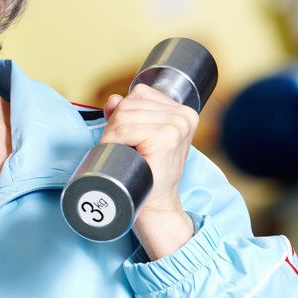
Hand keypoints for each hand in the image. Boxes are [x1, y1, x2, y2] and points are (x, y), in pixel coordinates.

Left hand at [100, 83, 198, 258]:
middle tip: (122, 147)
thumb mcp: (140, 135)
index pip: (139, 94)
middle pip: (129, 103)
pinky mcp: (168, 137)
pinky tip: (123, 153)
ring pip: (124, 114)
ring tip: (123, 152)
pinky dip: (115, 139)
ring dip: (113, 133)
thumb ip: (126, 113)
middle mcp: (184, 115)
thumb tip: (114, 99)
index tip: (128, 136)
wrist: (156, 202)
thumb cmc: (148, 170)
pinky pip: (126, 128)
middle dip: (116, 124)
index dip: (123, 113)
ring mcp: (177, 125)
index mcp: (182, 111)